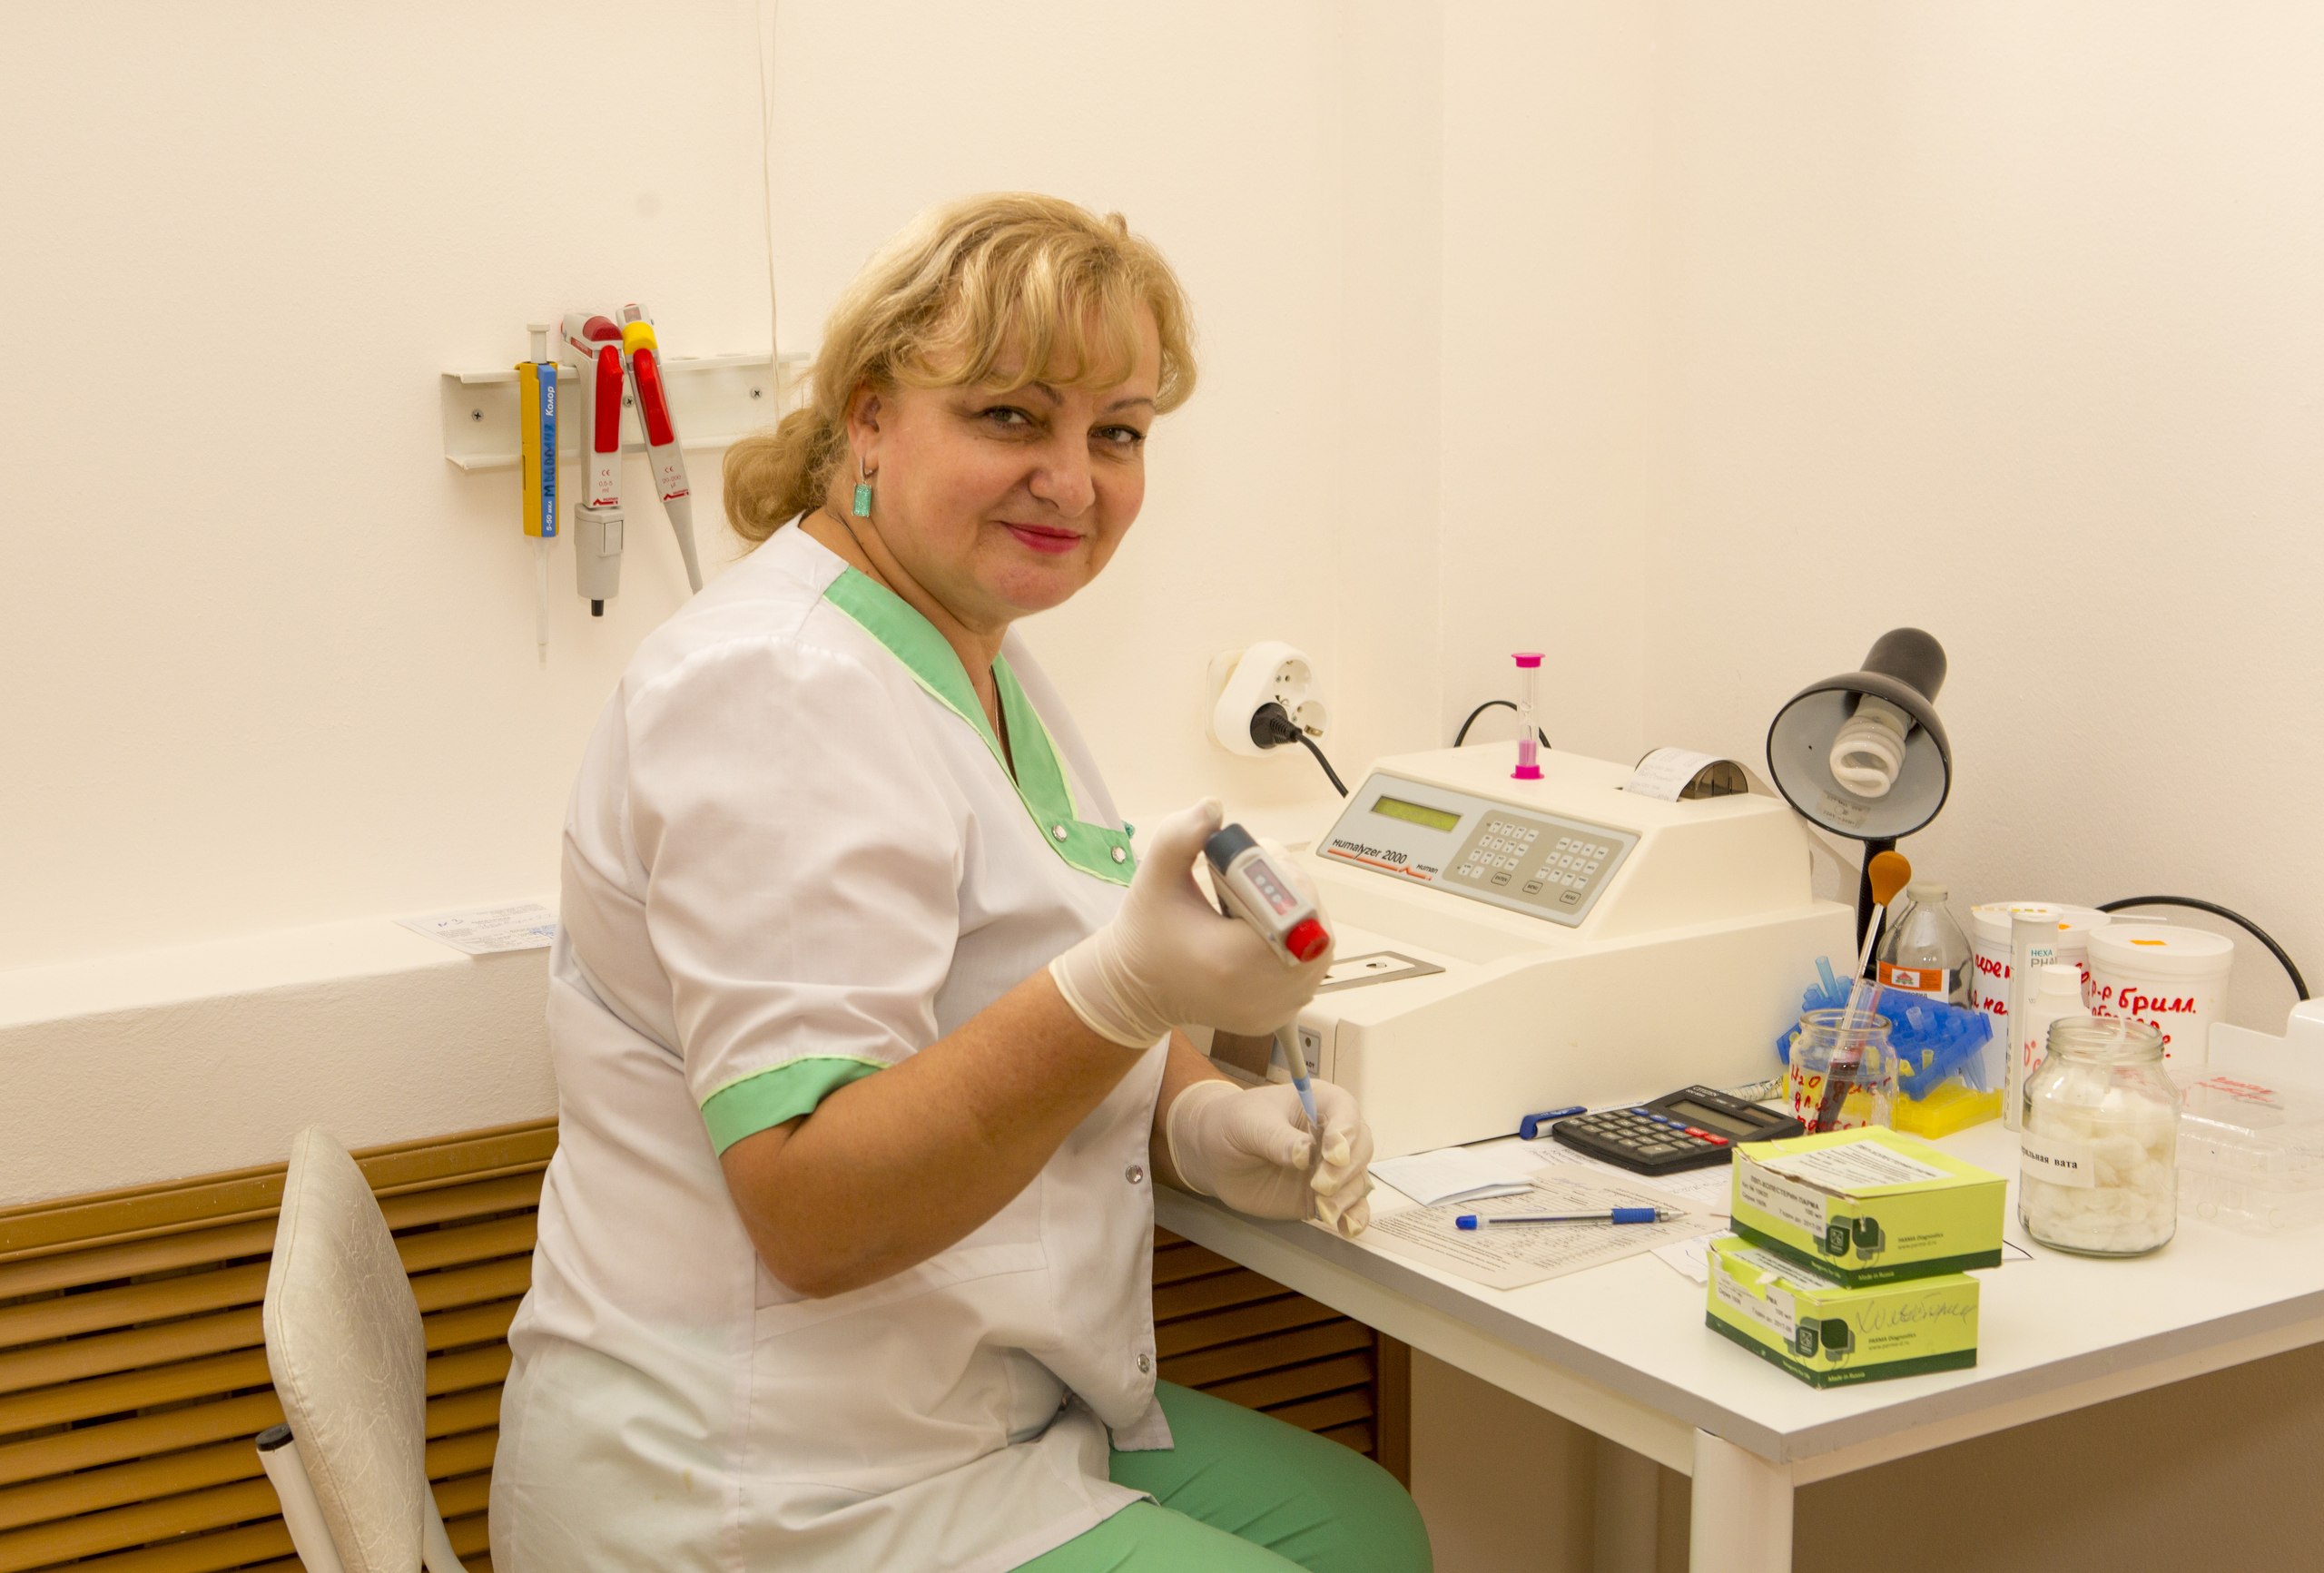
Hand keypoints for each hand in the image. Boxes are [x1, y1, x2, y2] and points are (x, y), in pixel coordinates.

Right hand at [1049, 800, 1333, 1047]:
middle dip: (1291, 892)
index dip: (1281, 877)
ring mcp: (1275, 1010)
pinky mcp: (1279, 1016)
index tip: (1248, 866)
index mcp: (1231, 962)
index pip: (1294, 912)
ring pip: (1318, 948)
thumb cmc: (1146, 934)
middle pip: (1313, 927)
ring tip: (1259, 903)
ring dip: (1298, 916)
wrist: (1137, 991)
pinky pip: (1310, 971)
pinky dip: (1296, 945)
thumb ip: (1180, 836)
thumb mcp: (1155, 878)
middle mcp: (1261, 994)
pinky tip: (1266, 930)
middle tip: (1254, 878)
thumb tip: (1213, 807)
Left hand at [1165, 1078, 1372, 1238]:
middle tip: (1320, 1185)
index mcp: (1319, 1102)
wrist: (1214, 1153)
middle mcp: (1331, 1134)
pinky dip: (1353, 1217)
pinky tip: (1348, 1228)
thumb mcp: (1249, 1124)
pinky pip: (1348, 1206)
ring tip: (1325, 1210)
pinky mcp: (1322, 1195)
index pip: (1345, 1112)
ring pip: (1356, 1179)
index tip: (1333, 1155)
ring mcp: (1328, 1166)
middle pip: (1359, 1148)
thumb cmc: (1233, 1124)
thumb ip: (1277, 1139)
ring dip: (1347, 1197)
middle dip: (1345, 1169)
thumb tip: (1304, 1155)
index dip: (1346, 1133)